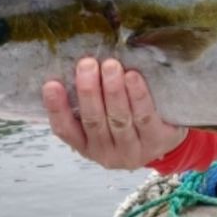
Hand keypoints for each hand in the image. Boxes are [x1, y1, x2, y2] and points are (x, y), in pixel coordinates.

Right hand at [42, 57, 187, 169]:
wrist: (166, 139)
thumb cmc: (126, 119)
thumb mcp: (102, 117)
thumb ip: (89, 99)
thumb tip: (73, 64)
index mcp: (86, 145)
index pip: (65, 130)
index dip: (56, 108)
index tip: (51, 84)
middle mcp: (106, 152)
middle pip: (94, 121)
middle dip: (89, 91)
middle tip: (87, 64)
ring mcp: (132, 150)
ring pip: (119, 119)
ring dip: (113, 91)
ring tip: (110, 66)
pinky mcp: (157, 141)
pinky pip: (145, 117)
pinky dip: (138, 96)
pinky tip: (133, 76)